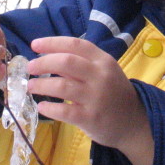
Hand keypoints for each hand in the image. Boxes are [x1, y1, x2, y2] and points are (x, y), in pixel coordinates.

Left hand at [26, 36, 153, 164]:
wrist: (134, 122)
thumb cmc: (114, 93)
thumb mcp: (104, 72)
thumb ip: (81, 65)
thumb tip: (49, 58)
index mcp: (103, 60)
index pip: (75, 44)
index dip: (52, 42)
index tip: (34, 45)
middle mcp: (100, 76)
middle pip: (66, 62)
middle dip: (43, 63)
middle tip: (30, 67)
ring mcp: (96, 97)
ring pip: (61, 86)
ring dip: (41, 85)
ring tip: (31, 86)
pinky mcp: (91, 118)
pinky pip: (64, 111)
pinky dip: (49, 108)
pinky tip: (42, 106)